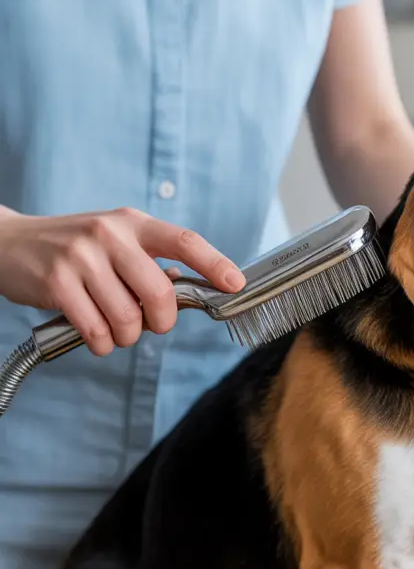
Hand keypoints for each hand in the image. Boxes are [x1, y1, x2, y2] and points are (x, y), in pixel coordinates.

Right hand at [0, 207, 244, 354]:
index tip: (236, 284)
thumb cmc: (75, 251)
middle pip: (160, 295)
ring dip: (126, 336)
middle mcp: (109, 235)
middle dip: (162, 322)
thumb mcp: (115, 243)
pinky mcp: (57, 283)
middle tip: (150, 324)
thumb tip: (194, 289)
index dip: (215, 264)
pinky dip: (102, 344)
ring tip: (113, 325)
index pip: (184, 241)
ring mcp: (81, 258)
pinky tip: (95, 334)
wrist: (8, 244)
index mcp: (132, 224)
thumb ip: (150, 263)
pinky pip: (97, 332)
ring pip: (128, 319)